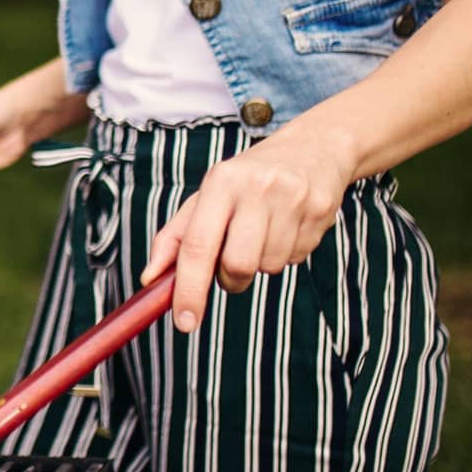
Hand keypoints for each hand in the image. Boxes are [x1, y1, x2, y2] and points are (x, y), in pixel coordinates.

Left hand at [139, 126, 355, 330]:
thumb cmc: (247, 179)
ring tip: (261, 234)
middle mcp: (257, 188)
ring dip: (258, 265)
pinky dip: (283, 254)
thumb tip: (150, 279)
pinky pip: (294, 259)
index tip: (184, 323)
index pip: (197, 245)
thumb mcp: (207, 196)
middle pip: (236, 265)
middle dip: (230, 279)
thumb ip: (175, 238)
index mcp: (221, 182)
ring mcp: (293, 199)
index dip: (188, 290)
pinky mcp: (321, 212)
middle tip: (230, 262)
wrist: (314, 148)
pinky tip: (285, 227)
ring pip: (268, 267)